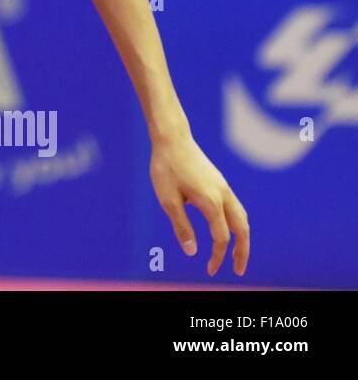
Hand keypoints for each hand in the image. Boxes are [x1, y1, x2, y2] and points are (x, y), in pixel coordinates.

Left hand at [150, 135, 249, 276]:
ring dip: (242, 238)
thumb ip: (181, 226)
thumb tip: (192, 251)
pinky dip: (237, 224)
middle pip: (242, 229)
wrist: (172, 138)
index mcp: (211, 201)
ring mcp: (224, 187)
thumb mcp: (168, 199)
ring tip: (237, 254)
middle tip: (238, 271)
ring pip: (242, 218)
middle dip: (242, 252)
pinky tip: (228, 229)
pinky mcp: (220, 182)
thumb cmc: (166, 168)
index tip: (209, 270)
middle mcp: (223, 195)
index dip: (217, 256)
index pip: (221, 237)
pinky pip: (236, 208)